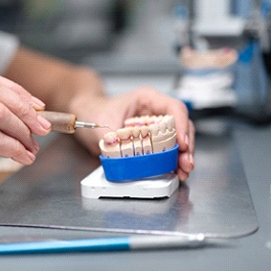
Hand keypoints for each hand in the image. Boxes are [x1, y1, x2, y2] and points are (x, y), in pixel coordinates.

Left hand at [70, 87, 194, 181]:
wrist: (84, 118)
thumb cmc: (93, 111)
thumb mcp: (100, 123)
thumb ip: (111, 139)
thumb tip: (121, 156)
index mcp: (146, 99)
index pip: (173, 108)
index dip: (181, 125)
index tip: (181, 143)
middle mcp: (154, 112)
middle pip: (180, 126)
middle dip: (186, 146)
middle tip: (186, 163)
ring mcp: (154, 127)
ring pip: (177, 139)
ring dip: (182, 156)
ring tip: (183, 171)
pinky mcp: (150, 141)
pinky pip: (165, 150)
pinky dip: (171, 161)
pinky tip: (174, 171)